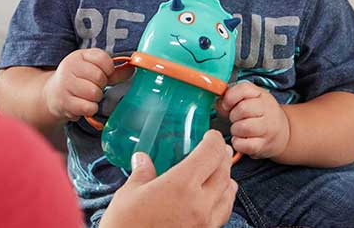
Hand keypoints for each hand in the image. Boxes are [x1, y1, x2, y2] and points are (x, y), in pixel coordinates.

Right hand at [42, 48, 131, 122]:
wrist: (53, 94)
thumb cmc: (79, 80)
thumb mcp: (94, 69)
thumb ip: (114, 70)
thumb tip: (133, 67)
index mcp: (79, 55)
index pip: (103, 59)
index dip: (108, 70)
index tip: (104, 74)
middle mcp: (69, 67)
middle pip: (99, 77)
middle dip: (101, 85)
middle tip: (94, 87)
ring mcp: (65, 84)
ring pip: (94, 93)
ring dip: (96, 98)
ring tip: (88, 96)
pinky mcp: (64, 102)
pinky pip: (88, 107)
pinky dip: (91, 108)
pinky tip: (84, 105)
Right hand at [100, 130, 236, 227]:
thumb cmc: (125, 225)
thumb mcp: (129, 194)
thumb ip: (142, 173)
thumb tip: (142, 159)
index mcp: (181, 185)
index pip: (210, 153)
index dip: (213, 140)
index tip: (210, 135)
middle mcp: (200, 203)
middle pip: (224, 172)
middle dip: (222, 157)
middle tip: (218, 149)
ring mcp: (205, 223)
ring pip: (228, 194)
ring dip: (227, 178)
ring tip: (220, 171)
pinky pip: (222, 214)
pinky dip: (224, 200)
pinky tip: (215, 198)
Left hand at [216, 81, 289, 158]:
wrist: (283, 133)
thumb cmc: (260, 114)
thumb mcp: (250, 99)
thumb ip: (231, 98)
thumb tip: (219, 103)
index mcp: (261, 95)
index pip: (243, 89)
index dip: (230, 97)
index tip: (227, 105)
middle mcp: (267, 109)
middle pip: (242, 109)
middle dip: (232, 116)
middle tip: (235, 119)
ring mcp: (267, 128)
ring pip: (243, 127)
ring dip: (235, 130)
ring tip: (238, 130)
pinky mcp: (264, 145)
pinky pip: (244, 145)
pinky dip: (237, 143)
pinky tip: (241, 140)